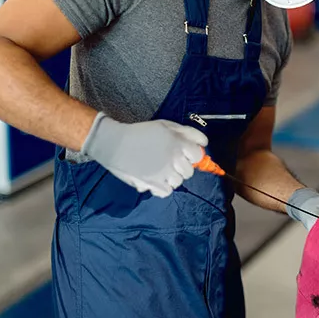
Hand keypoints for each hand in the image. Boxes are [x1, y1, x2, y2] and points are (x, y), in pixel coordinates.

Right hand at [81, 112, 207, 197]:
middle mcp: (174, 159)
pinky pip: (167, 192)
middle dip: (181, 167)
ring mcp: (164, 173)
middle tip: (167, 161)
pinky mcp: (153, 184)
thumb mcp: (166, 125)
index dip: (192, 155)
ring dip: (171, 177)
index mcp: (178, 143)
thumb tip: (204, 143)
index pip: (199, 155)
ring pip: (178, 182)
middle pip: (189, 171)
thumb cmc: (141, 133)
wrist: (115, 143)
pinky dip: (161, 187)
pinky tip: (153, 178)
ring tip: (158, 168)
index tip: (183, 154)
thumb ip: (187, 132)